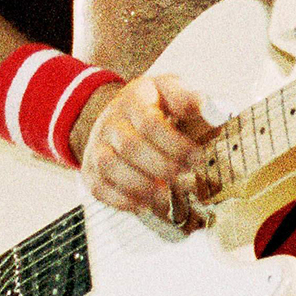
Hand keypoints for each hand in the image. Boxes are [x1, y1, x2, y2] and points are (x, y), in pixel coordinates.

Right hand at [76, 74, 214, 215]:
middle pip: (131, 147)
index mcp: (134, 98)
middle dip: (163, 167)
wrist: (119, 113)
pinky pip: (99, 187)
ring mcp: (96, 146)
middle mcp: (110, 121)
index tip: (198, 158)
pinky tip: (146, 205)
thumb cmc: (154, 104)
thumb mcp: (171, 90)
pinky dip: (122, 200)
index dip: (175, 144)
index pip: (150, 122)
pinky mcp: (89, 169)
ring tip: (168, 197)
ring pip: (111, 168)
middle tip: (188, 179)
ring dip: (142, 187)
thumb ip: (188, 98)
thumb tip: (206, 107)